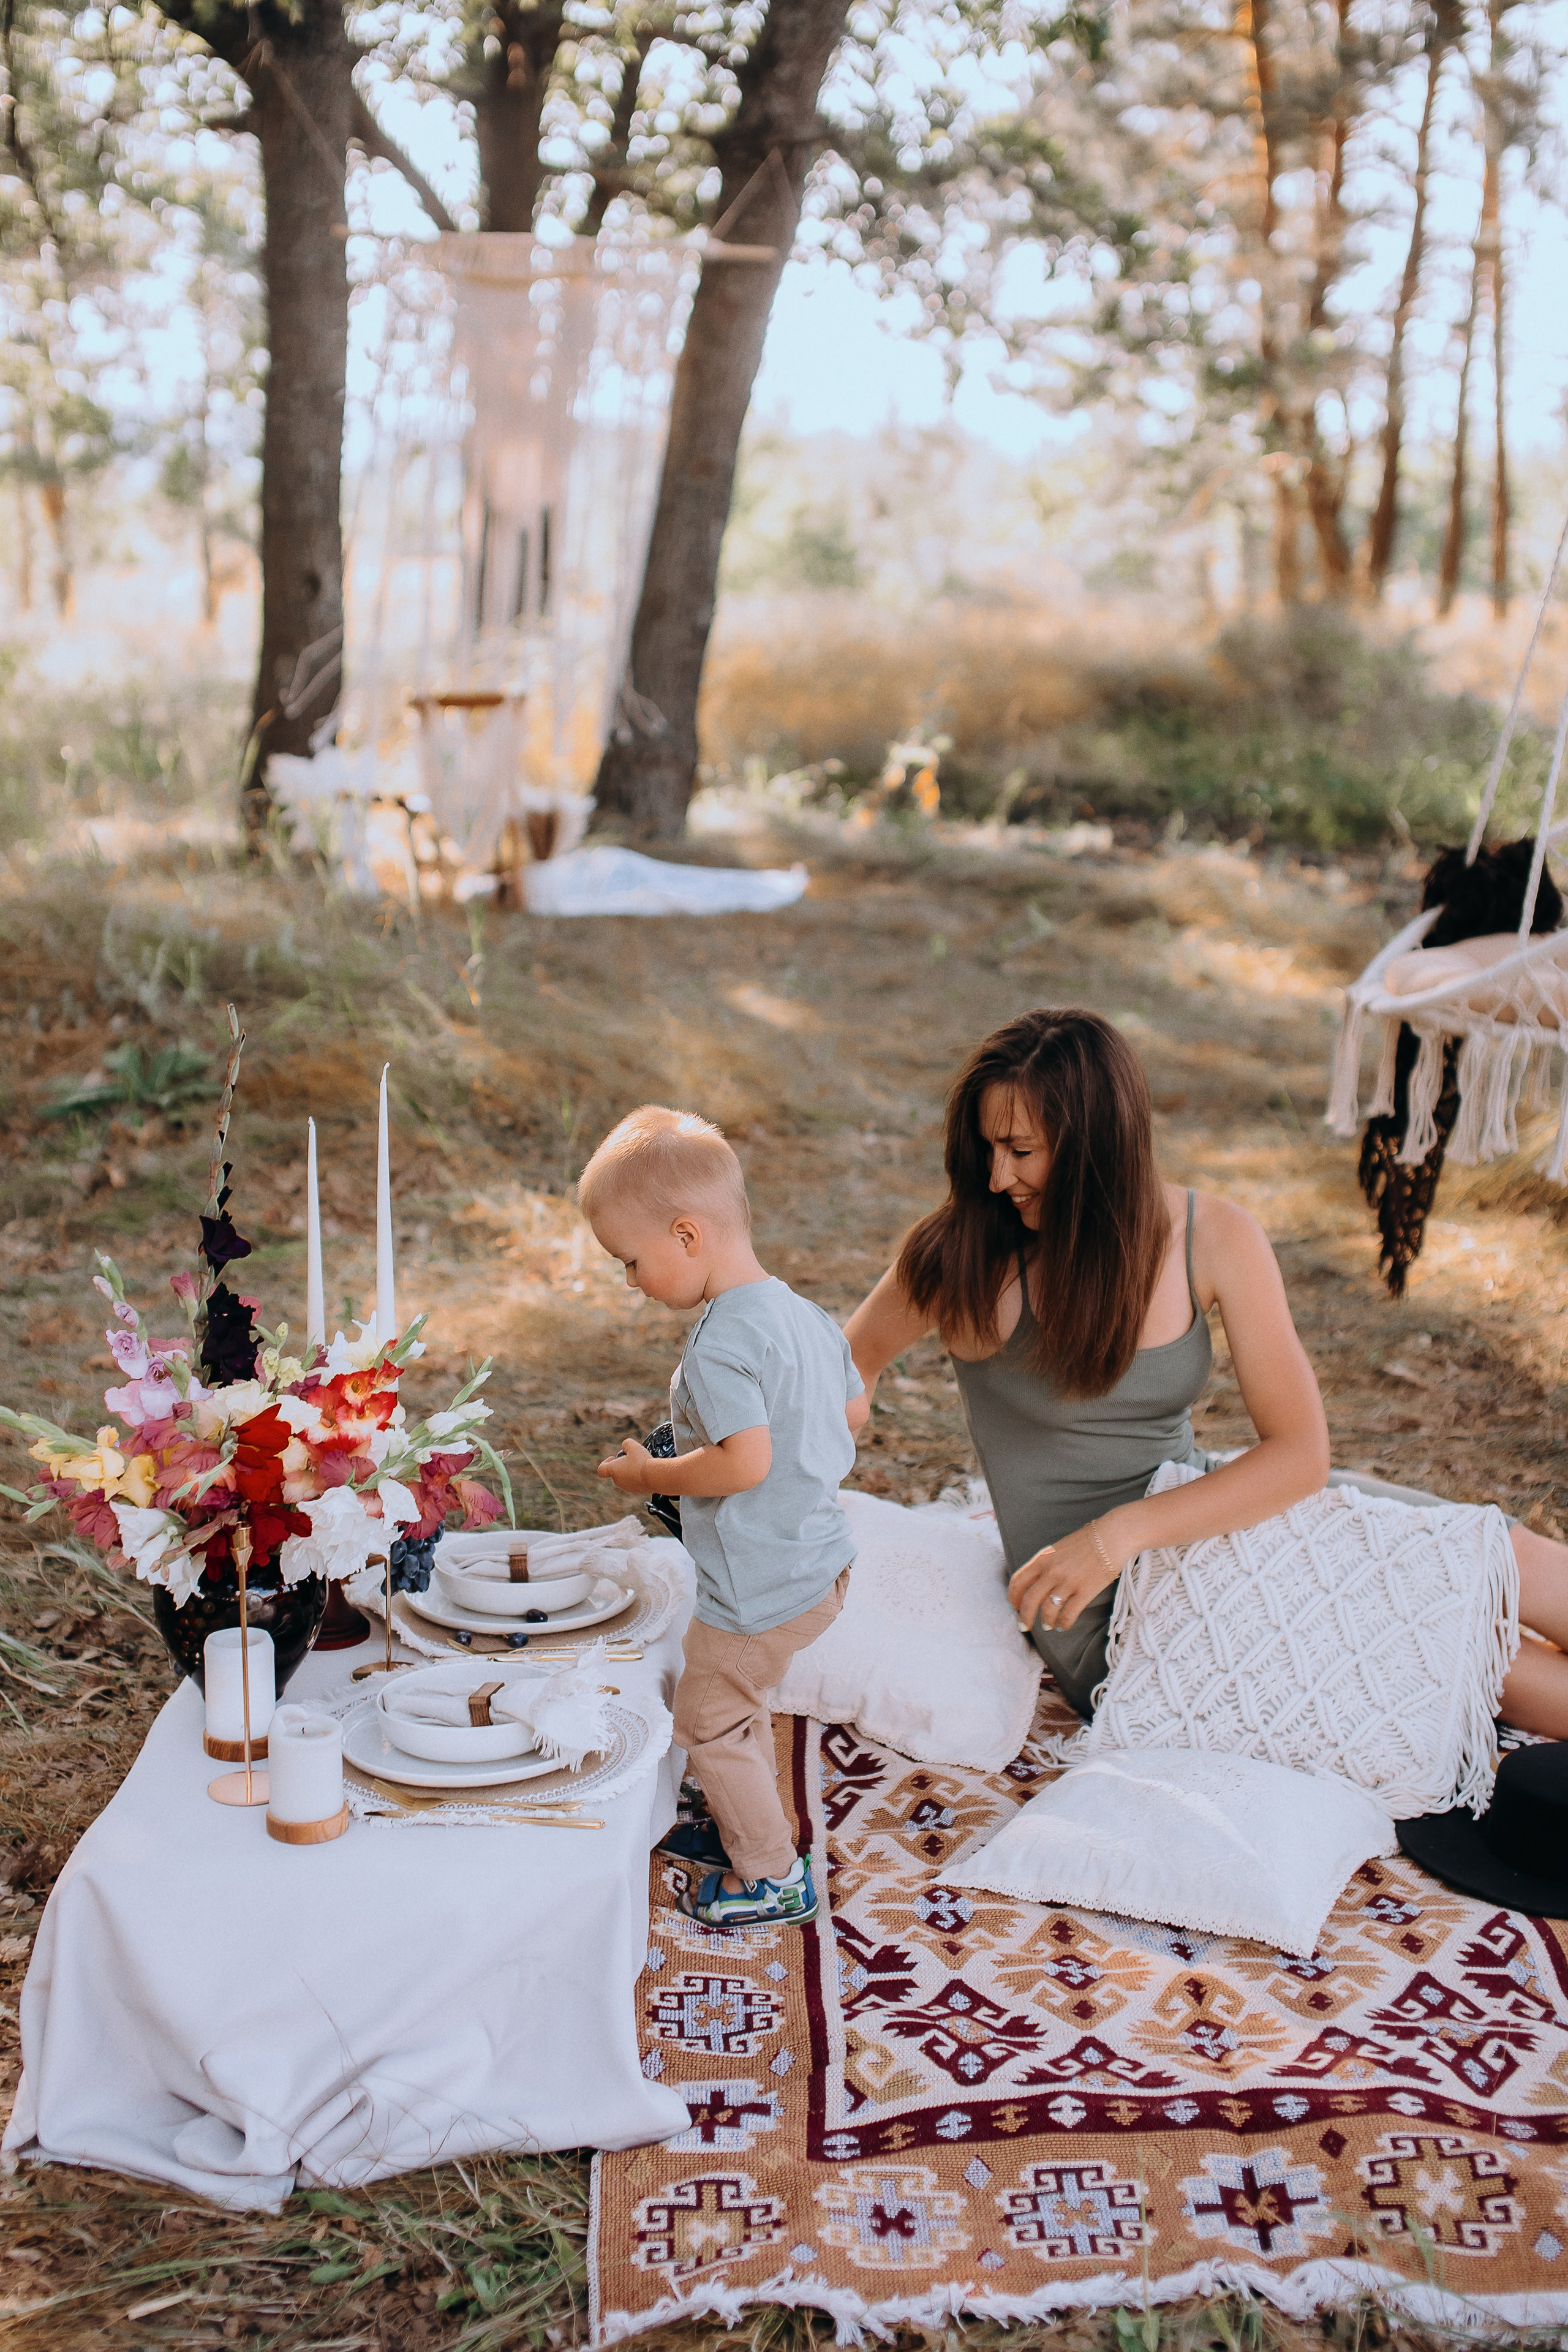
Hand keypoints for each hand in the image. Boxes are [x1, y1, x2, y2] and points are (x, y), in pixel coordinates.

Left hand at [597, 1439, 654, 1495]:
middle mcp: (618, 1481)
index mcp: (613, 1470)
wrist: (655, 1476)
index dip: (605, 1462)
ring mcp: (628, 1487)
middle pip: (616, 1471)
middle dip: (623, 1463)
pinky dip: (639, 1476)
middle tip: (632, 1456)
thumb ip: (626, 1444)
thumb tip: (626, 1446)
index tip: (613, 1458)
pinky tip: (646, 1470)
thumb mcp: (633, 1445)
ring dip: (631, 1470)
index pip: (601, 1469)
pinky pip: (635, 1482)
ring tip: (641, 1463)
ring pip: (626, 1477)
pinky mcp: (638, 1491)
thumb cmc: (642, 1462)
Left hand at [1008, 1515, 1128, 1636]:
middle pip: (1029, 1600)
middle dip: (1024, 1617)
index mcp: (1042, 1559)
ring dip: (1045, 1622)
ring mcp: (1068, 1582)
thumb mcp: (1057, 1548)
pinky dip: (1063, 1624)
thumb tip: (1035, 1583)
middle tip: (1024, 1627)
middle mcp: (1052, 1571)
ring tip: (1048, 1626)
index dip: (1013, 1597)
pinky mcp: (1085, 1591)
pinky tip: (1062, 1626)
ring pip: (1048, 1610)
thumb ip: (1045, 1565)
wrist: (1111, 1536)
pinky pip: (1068, 1614)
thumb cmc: (1086, 1541)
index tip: (1014, 1607)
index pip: (1018, 1581)